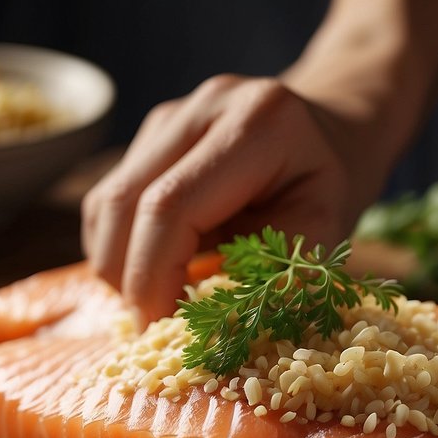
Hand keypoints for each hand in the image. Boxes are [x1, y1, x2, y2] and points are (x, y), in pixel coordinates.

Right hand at [82, 75, 364, 321]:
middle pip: (123, 202)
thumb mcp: (321, 237)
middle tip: (150, 328)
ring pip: (106, 202)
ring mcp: (170, 115)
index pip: (170, 206)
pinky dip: (121, 246)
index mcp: (256, 126)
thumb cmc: (329, 191)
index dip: (152, 275)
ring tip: (157, 298)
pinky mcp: (151, 133)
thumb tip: (199, 324)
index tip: (156, 329)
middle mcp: (203, 108)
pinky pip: (110, 200)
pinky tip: (157, 268)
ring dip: (118, 264)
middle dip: (127, 277)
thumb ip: (265, 274)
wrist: (332, 133)